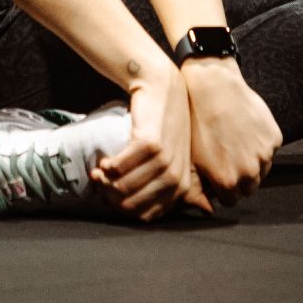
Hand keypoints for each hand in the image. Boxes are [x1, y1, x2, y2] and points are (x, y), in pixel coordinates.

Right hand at [91, 58, 191, 222]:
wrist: (163, 88)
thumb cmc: (165, 125)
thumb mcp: (176, 157)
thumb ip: (177, 185)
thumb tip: (204, 213)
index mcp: (182, 185)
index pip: (147, 215)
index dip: (123, 210)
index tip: (110, 198)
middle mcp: (176, 176)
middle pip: (133, 203)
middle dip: (110, 198)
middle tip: (99, 185)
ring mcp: (164, 160)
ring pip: (124, 186)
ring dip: (105, 182)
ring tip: (98, 173)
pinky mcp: (149, 143)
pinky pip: (120, 167)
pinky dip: (108, 167)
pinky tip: (104, 161)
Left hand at [181, 60, 281, 211]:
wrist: (213, 88)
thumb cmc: (196, 124)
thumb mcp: (190, 160)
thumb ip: (197, 191)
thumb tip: (207, 211)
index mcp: (228, 182)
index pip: (231, 200)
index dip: (222, 188)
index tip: (217, 174)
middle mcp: (249, 172)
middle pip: (249, 187)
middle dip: (239, 178)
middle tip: (227, 158)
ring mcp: (264, 154)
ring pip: (262, 169)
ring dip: (252, 162)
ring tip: (235, 142)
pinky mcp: (274, 137)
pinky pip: (270, 149)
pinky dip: (261, 144)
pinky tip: (244, 130)